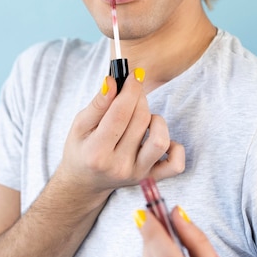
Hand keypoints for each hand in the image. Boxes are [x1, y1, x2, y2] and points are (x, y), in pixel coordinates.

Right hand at [59, 71, 184, 193]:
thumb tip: (113, 80)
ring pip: (160, 140)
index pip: (120, 114)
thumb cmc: (81, 148)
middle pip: (141, 120)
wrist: (85, 182)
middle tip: (131, 93)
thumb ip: (98, 103)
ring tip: (142, 119)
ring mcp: (138, 174)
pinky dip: (174, 147)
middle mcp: (119, 166)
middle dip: (139, 99)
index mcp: (97, 152)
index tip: (134, 75)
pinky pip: (176, 163)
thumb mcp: (80, 125)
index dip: (130, 90)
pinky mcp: (152, 179)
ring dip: (156, 120)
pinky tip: (156, 136)